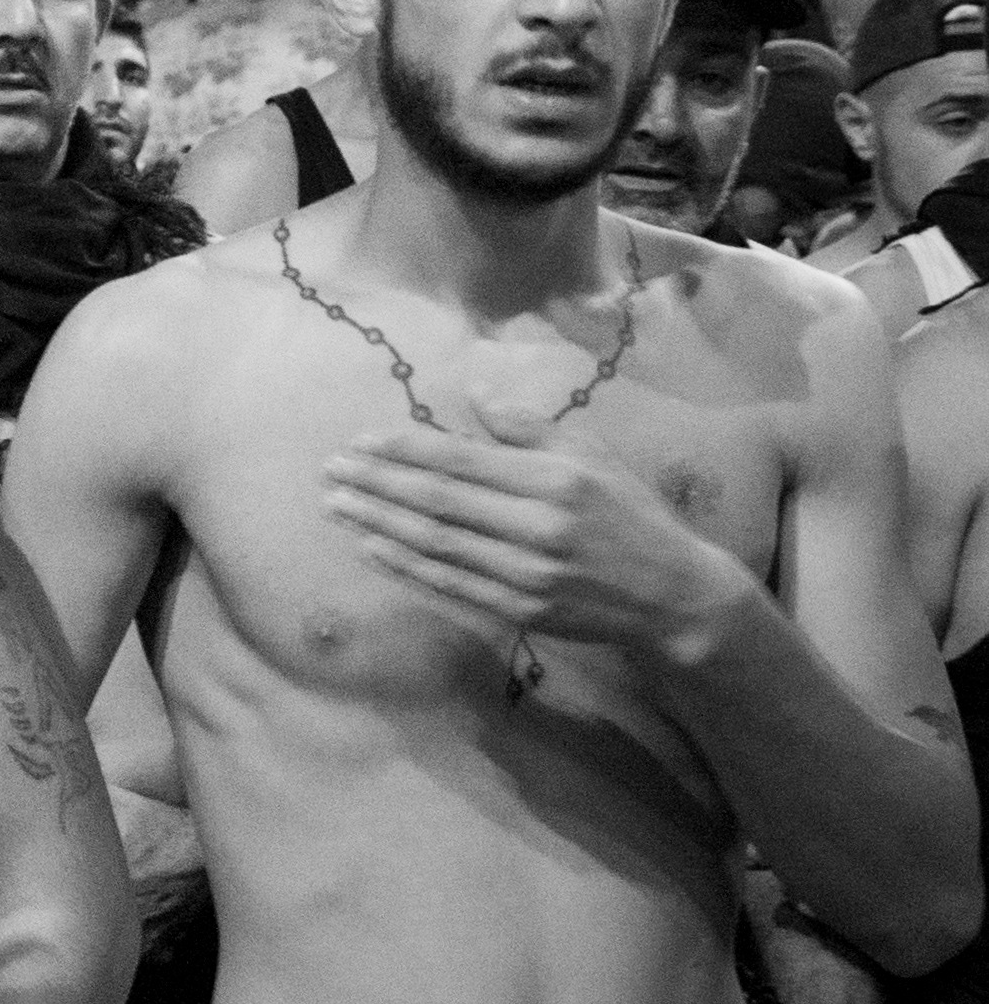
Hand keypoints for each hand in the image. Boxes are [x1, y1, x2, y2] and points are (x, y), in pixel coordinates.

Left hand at [320, 402, 745, 665]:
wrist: (671, 592)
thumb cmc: (629, 514)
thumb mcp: (593, 456)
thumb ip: (530, 428)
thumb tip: (475, 393)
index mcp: (554, 480)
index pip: (461, 460)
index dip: (404, 450)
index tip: (360, 441)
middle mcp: (537, 526)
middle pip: (438, 501)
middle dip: (377, 484)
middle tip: (330, 470)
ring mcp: (526, 574)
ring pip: (435, 544)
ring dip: (378, 523)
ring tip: (337, 505)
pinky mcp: (520, 610)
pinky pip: (448, 584)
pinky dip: (404, 565)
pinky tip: (371, 546)